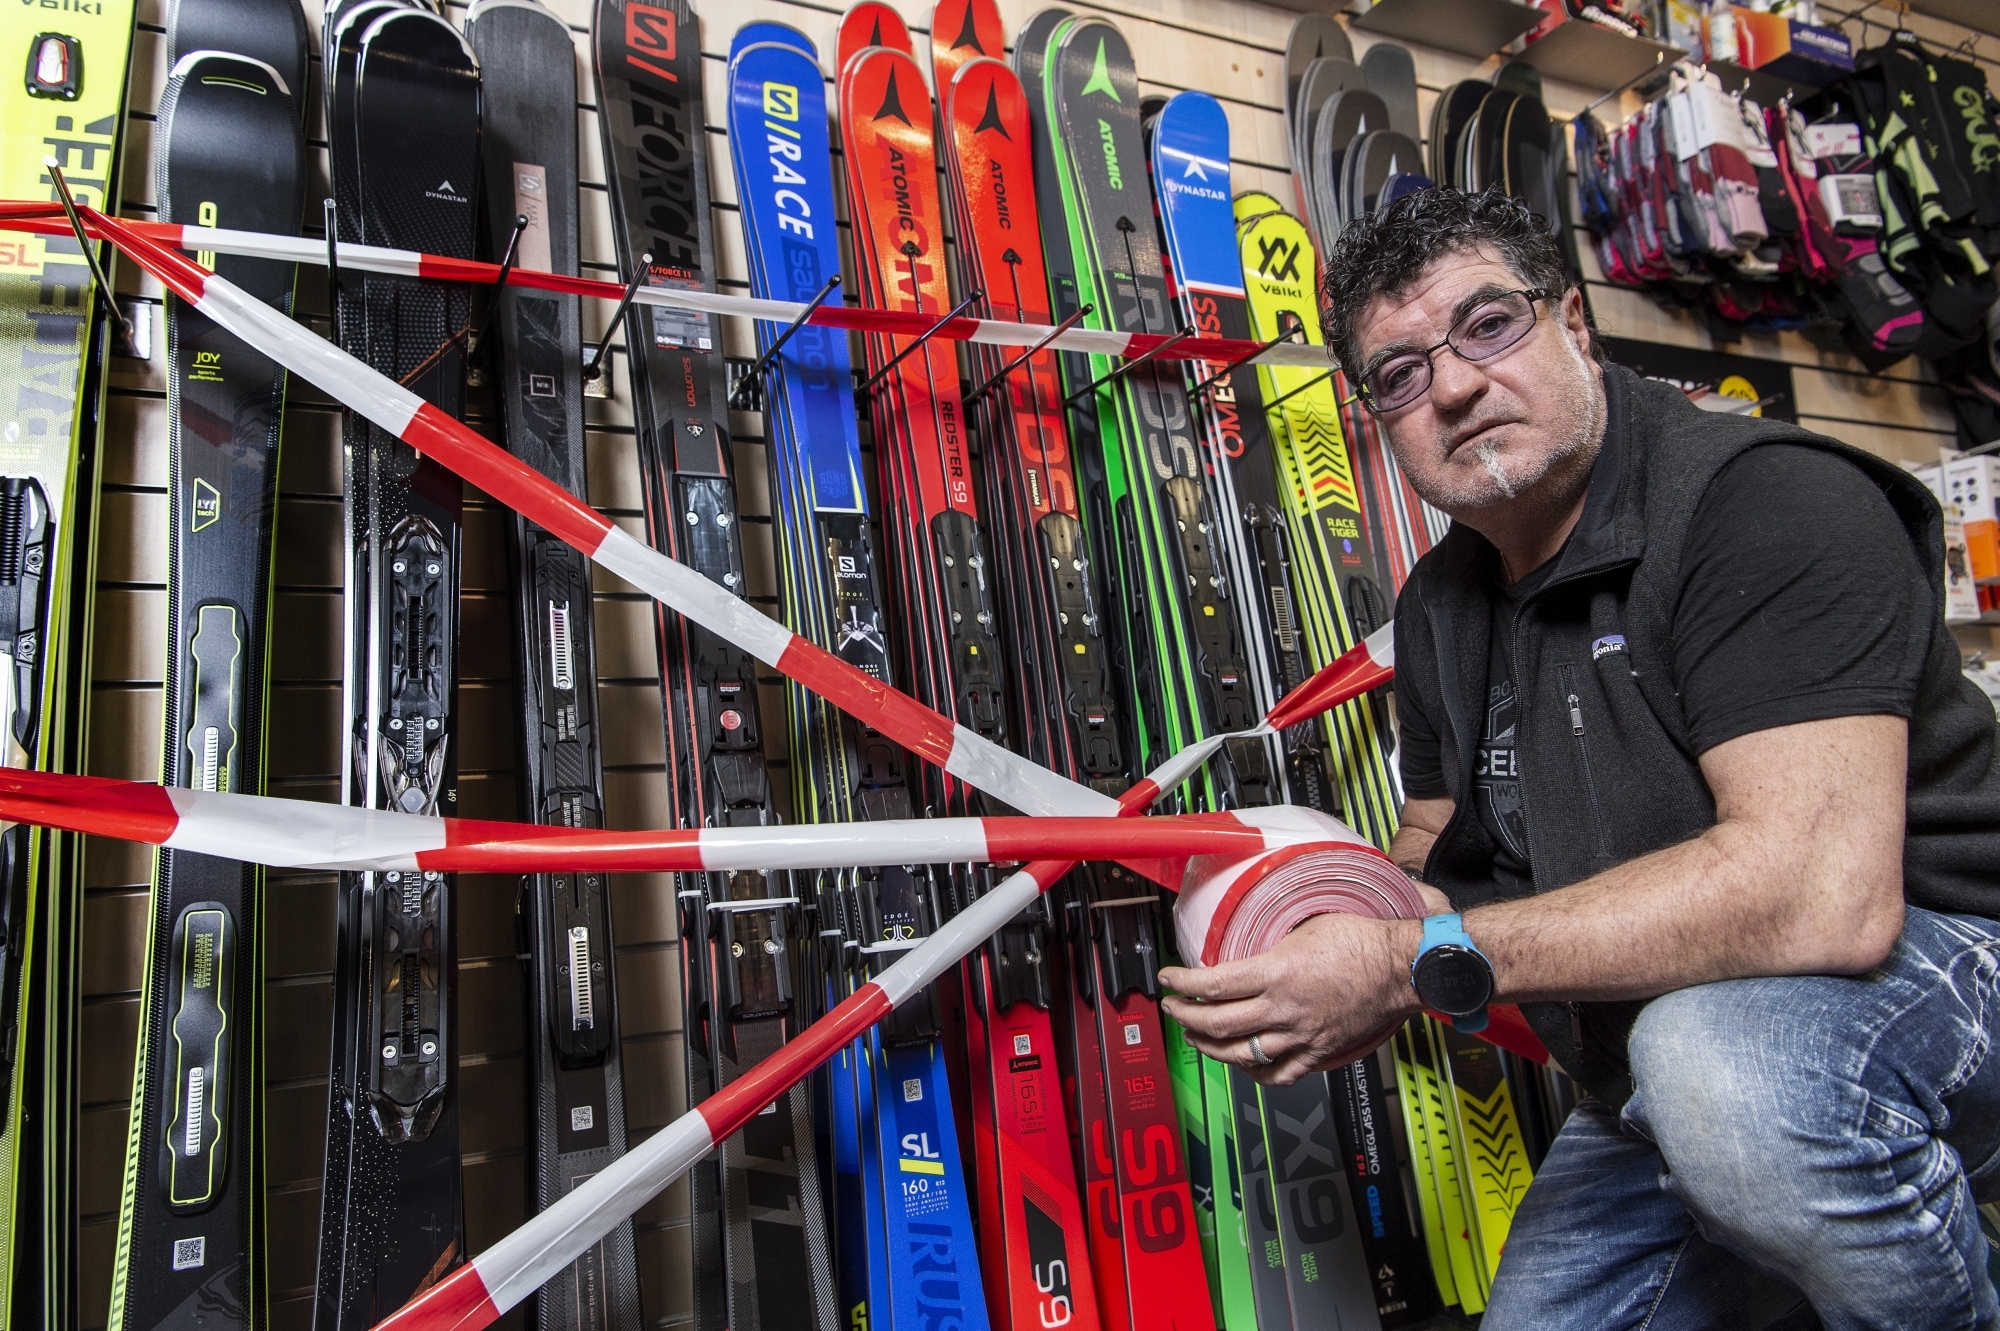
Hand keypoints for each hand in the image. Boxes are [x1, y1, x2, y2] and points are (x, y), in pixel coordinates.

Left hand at [1157, 912, 1422, 1084]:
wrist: (1401, 968)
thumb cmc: (1362, 941)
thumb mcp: (1305, 924)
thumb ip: (1271, 942)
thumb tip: (1245, 943)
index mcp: (1277, 973)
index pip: (1213, 985)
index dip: (1182, 984)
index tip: (1169, 980)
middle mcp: (1284, 1008)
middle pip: (1219, 1024)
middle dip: (1186, 1017)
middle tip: (1174, 1009)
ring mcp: (1301, 1035)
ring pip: (1241, 1054)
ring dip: (1210, 1047)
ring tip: (1196, 1036)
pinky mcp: (1318, 1052)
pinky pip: (1279, 1074)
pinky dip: (1254, 1071)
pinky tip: (1242, 1063)